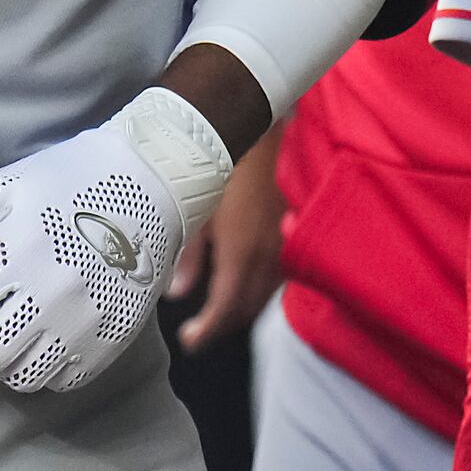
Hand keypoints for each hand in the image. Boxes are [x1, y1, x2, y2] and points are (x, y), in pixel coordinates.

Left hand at [0, 88, 232, 395]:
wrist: (152, 185)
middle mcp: (50, 292)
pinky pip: (60, 380)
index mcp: (18, 248)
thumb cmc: (72, 179)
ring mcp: (84, 321)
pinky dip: (38, 369)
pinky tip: (36, 339)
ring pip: (19, 374)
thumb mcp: (8, 187)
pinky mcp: (110, 340)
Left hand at [169, 122, 284, 349]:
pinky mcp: (295, 236)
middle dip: (223, 324)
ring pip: (264, 295)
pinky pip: (277, 277)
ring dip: (241, 307)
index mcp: (242, 253)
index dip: (207, 330)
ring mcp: (287, 248)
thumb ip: (188, 255)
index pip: (226, 308)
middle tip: (199, 331)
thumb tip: (175, 293)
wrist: (266, 128)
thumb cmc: (224, 163)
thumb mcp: (196, 207)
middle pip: (247, 308)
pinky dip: (258, 288)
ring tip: (215, 310)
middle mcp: (269, 258)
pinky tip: (243, 281)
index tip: (189, 341)